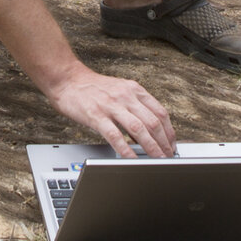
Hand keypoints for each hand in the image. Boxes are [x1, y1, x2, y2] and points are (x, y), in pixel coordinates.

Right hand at [51, 67, 176, 158]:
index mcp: (134, 90)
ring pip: (138, 129)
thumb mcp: (119, 91)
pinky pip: (115, 136)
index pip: (160, 112)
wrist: (67, 79)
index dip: (169, 131)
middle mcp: (126, 96)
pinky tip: (132, 160)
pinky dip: (126, 150)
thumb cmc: (92, 89)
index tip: (172, 145)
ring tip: (157, 160)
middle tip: (168, 157)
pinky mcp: (96, 115)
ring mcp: (111, 105)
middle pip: (153, 122)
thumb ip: (134, 108)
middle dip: (164, 143)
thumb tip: (146, 133)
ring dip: (151, 147)